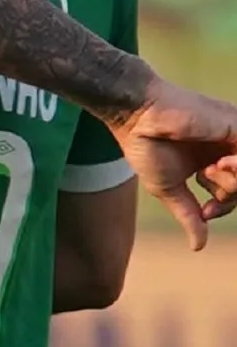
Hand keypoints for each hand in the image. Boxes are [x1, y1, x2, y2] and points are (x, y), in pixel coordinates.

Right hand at [111, 78, 236, 249]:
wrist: (136, 116)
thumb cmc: (145, 145)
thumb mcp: (169, 189)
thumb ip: (188, 215)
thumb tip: (198, 247)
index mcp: (208, 159)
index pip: (231, 192)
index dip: (223, 206)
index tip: (205, 211)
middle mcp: (223, 147)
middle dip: (229, 194)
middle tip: (204, 179)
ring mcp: (231, 135)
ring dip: (234, 181)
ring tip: (208, 169)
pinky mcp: (235, 124)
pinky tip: (219, 162)